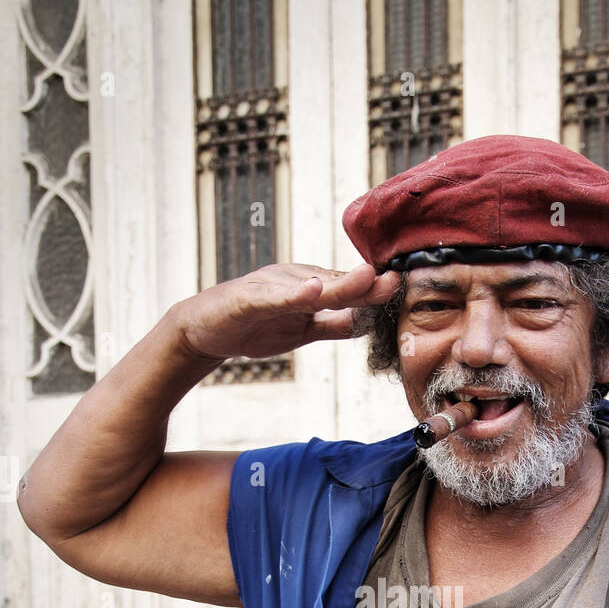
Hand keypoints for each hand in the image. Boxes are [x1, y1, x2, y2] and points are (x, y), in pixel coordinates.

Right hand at [173, 262, 399, 363]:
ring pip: (310, 287)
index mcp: (310, 287)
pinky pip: (272, 297)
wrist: (204, 329)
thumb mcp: (303, 329)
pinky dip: (293, 294)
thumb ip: (335, 323)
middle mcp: (294, 281)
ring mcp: (270, 288)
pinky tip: (312, 290)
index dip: (376, 289)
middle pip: (336, 283)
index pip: (349, 289)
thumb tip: (370, 322)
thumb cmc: (255, 325)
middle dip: (367, 282)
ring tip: (366, 278)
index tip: (405, 286)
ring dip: (339, 283)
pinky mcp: (246, 300)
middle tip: (396, 279)